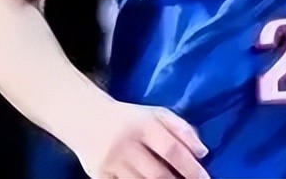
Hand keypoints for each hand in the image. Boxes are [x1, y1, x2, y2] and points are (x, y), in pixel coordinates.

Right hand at [74, 99, 209, 178]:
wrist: (83, 116)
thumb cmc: (127, 117)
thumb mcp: (154, 113)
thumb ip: (180, 128)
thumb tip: (203, 152)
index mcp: (142, 124)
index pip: (172, 149)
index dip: (191, 168)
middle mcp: (126, 142)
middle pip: (158, 173)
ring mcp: (111, 161)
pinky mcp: (98, 174)